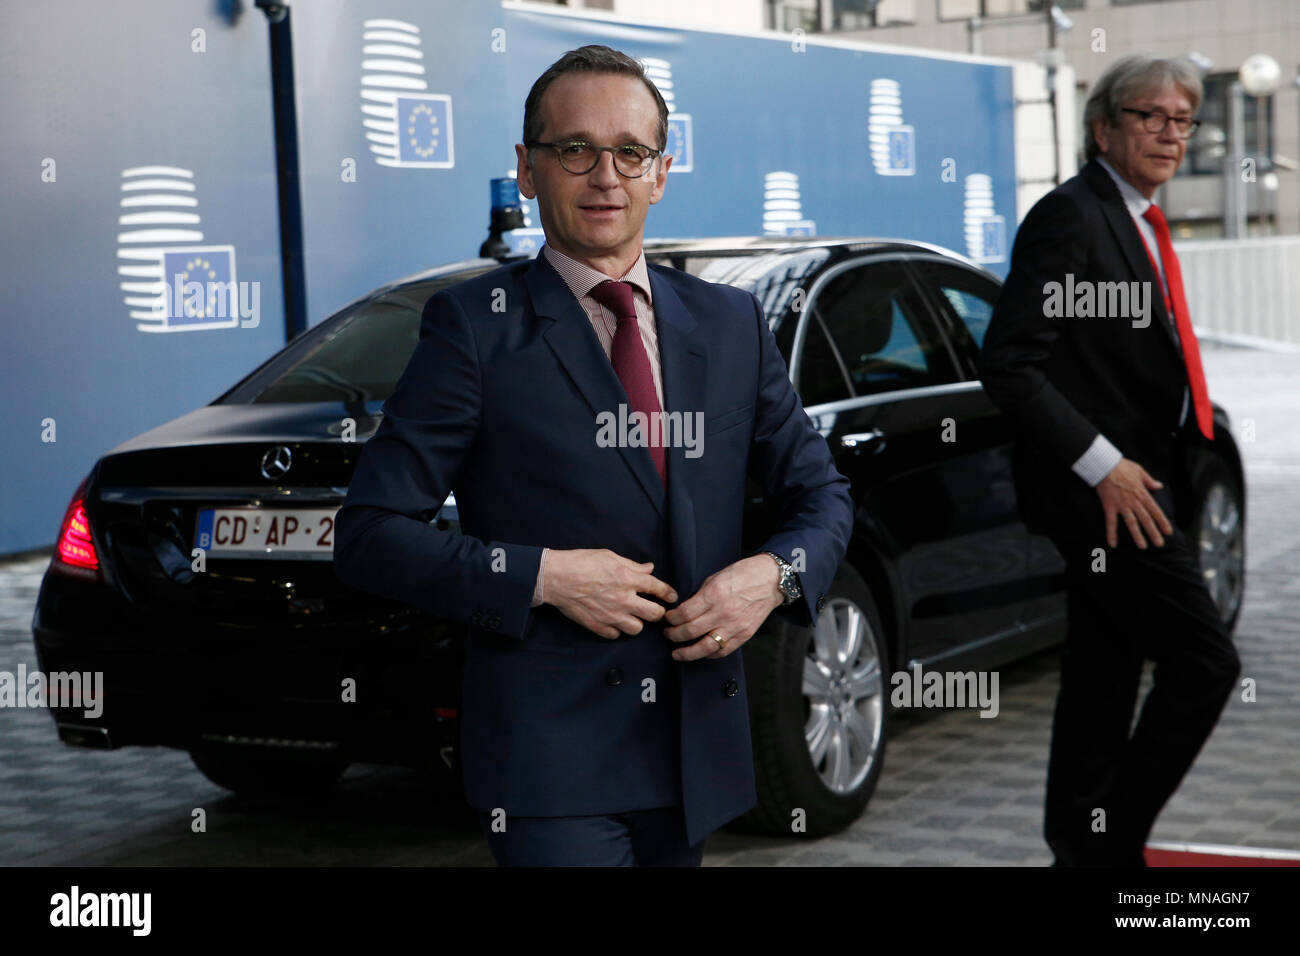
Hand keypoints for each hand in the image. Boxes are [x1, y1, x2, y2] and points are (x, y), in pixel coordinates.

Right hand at [542, 549, 676, 639]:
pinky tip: (613, 621)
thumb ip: (632, 565)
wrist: (557, 577)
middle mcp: (624, 599)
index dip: (668, 593)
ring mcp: (612, 615)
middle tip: (652, 608)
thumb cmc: (582, 562)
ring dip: (637, 622)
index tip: (671, 596)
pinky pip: (616, 635)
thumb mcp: (610, 556)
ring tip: (631, 616)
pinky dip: (617, 630)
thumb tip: (649, 568)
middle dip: (657, 611)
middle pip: (655, 614)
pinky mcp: (598, 626)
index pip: (659, 589)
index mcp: (628, 579)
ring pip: (637, 629)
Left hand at [662, 555, 783, 660]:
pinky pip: (723, 651)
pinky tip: (701, 653)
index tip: (668, 618)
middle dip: (674, 635)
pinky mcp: (744, 635)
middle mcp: (723, 613)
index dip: (671, 619)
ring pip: (705, 647)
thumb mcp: (715, 577)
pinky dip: (709, 654)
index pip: (684, 613)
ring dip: (687, 653)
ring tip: (677, 653)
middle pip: (690, 631)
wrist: (771, 580)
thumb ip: (700, 595)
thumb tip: (684, 609)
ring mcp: (734, 626)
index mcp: (714, 595)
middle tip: (668, 634)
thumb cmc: (743, 574)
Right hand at [1096, 457, 1172, 549]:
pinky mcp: (1109, 506)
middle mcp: (1134, 502)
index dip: (1162, 522)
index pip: (1156, 511)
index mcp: (1143, 494)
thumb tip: (1159, 485)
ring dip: (1137, 536)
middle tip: (1160, 544)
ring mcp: (1122, 505)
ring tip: (1143, 547)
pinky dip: (1111, 534)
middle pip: (1146, 520)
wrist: (1105, 465)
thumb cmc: (1122, 466)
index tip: (1168, 532)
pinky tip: (1113, 544)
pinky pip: (1111, 523)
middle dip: (1153, 533)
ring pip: (1132, 523)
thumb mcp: (1140, 471)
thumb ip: (1149, 481)